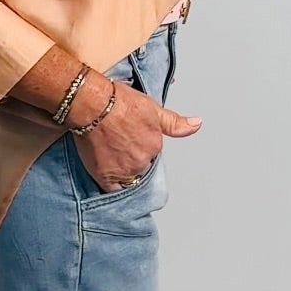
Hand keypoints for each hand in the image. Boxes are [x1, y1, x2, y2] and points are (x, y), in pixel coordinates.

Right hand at [69, 76, 202, 191]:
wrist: (92, 104)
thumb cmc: (118, 101)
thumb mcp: (153, 108)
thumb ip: (175, 123)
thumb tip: (197, 124)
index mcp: (155, 145)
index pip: (151, 152)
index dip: (140, 144)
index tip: (130, 136)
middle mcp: (142, 161)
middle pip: (140, 166)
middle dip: (132, 158)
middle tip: (118, 142)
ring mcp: (124, 170)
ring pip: (127, 177)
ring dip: (121, 169)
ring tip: (109, 152)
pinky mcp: (105, 176)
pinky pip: (112, 189)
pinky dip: (111, 183)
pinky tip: (106, 171)